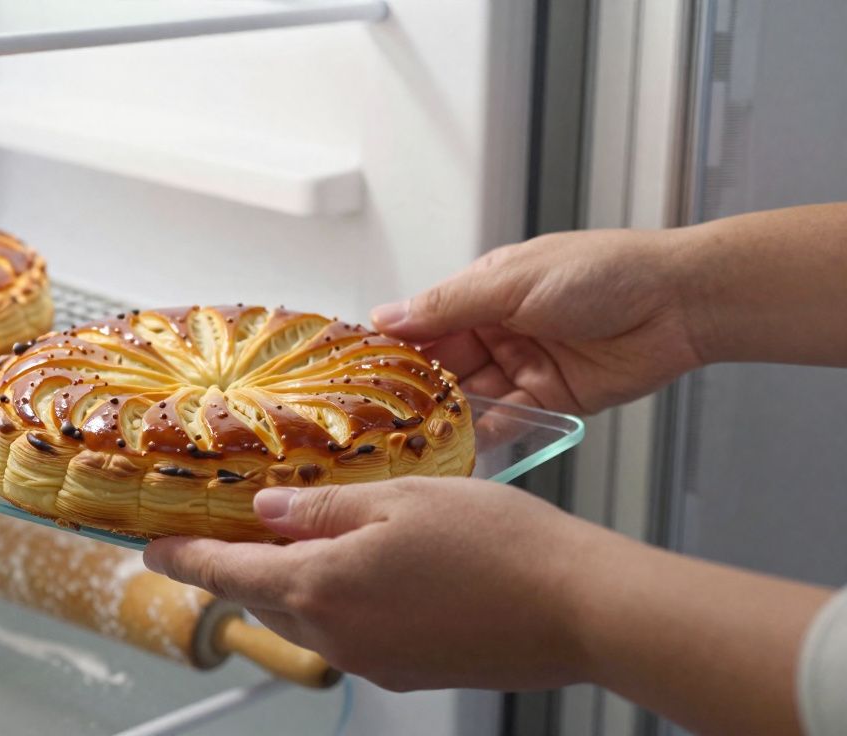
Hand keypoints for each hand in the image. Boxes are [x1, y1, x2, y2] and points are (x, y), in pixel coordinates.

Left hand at [144, 477, 602, 691]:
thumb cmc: (500, 545)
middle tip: (222, 533)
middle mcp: (337, 635)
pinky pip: (345, 634)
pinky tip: (356, 570)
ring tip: (291, 543)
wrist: (579, 608)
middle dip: (234, 567)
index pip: (225, 572)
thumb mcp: (400, 498)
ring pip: (302, 618)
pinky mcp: (405, 670)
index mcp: (322, 587)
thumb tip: (269, 512)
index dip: (183, 557)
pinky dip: (330, 602)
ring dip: (284, 584)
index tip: (152, 548)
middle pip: (260, 599)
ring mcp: (372, 660)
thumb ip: (323, 510)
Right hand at [370, 229, 700, 413]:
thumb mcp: (512, 282)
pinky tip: (461, 449)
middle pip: (442, 367)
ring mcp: (524, 367)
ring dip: (446, 417)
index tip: (356, 373)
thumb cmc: (601, 273)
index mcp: (484, 292)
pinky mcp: (551, 401)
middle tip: (378, 418)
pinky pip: (509, 422)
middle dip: (414, 391)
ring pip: (471, 398)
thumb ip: (448, 306)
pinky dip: (486, 435)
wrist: (680, 303)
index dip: (392, 347)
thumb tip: (385, 316)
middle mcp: (498, 331)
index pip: (424, 323)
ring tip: (412, 439)